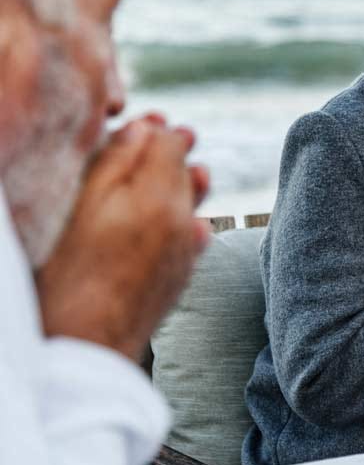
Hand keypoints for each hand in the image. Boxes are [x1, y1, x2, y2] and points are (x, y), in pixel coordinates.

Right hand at [35, 115, 210, 360]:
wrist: (85, 344)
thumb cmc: (68, 272)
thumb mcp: (80, 206)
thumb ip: (114, 162)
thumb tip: (147, 126)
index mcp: (158, 196)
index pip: (172, 144)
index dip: (158, 130)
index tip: (149, 120)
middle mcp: (183, 221)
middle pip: (187, 172)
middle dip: (174, 155)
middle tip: (163, 136)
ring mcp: (185, 252)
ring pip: (193, 205)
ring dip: (187, 187)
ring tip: (186, 174)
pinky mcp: (181, 278)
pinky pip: (193, 240)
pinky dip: (187, 225)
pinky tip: (186, 223)